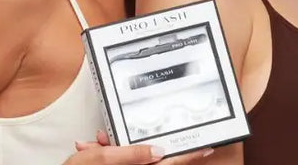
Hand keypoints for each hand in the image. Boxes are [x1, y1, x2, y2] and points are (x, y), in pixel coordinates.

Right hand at [68, 130, 214, 163]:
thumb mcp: (100, 160)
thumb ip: (130, 154)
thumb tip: (157, 151)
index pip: (170, 163)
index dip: (189, 156)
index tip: (206, 147)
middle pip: (148, 158)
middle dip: (135, 142)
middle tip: (115, 135)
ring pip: (131, 157)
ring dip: (116, 146)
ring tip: (96, 141)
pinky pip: (120, 159)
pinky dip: (108, 151)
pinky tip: (92, 145)